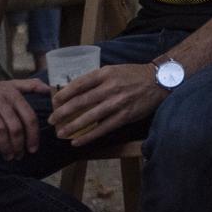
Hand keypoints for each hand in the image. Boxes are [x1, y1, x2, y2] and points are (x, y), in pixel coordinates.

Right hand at [0, 77, 49, 158]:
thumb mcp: (13, 84)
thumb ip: (32, 86)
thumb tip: (49, 90)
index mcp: (15, 96)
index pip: (29, 117)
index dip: (33, 135)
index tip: (33, 149)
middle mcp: (2, 101)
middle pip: (15, 126)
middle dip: (19, 144)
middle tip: (19, 157)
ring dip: (5, 146)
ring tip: (8, 157)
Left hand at [48, 63, 168, 146]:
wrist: (159, 80)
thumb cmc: (133, 75)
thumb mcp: (114, 70)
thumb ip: (96, 79)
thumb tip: (74, 92)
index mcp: (106, 73)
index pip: (79, 84)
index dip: (63, 94)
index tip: (53, 102)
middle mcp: (111, 87)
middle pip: (80, 102)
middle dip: (62, 113)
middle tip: (51, 120)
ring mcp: (118, 102)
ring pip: (89, 117)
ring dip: (72, 127)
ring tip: (60, 133)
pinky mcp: (125, 116)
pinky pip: (102, 128)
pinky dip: (88, 136)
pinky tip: (77, 141)